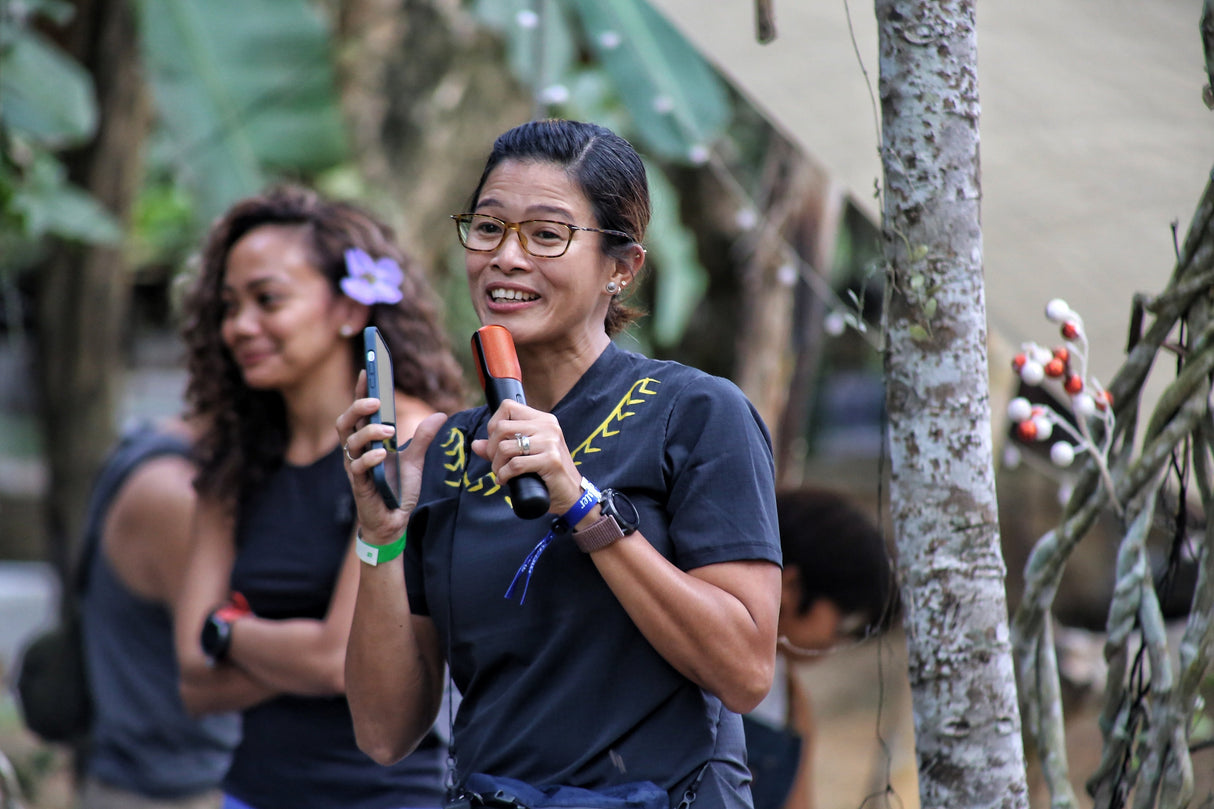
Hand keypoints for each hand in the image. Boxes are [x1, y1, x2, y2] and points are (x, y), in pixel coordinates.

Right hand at [337, 371, 445, 544]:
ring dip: (368, 432)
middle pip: (346, 422)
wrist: (394, 521)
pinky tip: (382, 454)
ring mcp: (356, 467)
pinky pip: (358, 467)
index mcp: (367, 441)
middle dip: (358, 407)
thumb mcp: (415, 460)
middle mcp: (357, 451)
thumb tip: (440, 414)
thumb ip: (424, 437)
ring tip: (388, 431)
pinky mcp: (359, 485)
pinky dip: (370, 458)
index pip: (360, 412)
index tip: (368, 370)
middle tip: (376, 401)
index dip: (361, 391)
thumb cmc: (397, 489)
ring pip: (350, 442)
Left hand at [470, 399, 584, 514]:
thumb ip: (501, 448)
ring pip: (505, 447)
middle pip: (502, 427)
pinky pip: (514, 464)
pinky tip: (506, 480)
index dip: (494, 424)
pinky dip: (504, 475)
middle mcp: (548, 426)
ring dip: (496, 465)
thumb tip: (476, 444)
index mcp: (543, 420)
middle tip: (497, 463)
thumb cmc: (547, 475)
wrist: (571, 495)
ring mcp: (550, 442)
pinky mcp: (551, 460)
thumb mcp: (525, 456)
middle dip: (492, 449)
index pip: (508, 406)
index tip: (496, 442)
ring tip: (501, 474)